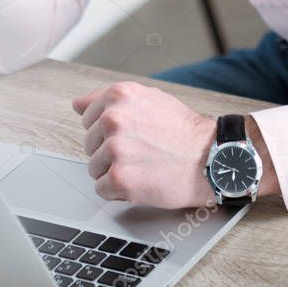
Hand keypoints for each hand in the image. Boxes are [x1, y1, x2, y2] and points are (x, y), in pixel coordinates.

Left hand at [72, 81, 217, 208]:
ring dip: (114, 171)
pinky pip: (101, 189)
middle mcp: (113, 118)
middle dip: (109, 151)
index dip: (107, 129)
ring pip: (94, 167)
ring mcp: (115, 149)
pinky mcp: (120, 178)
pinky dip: (118, 191)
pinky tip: (140, 181)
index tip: (128, 135)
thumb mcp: (148, 98)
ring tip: (142, 166)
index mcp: (118, 95)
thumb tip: (77, 104)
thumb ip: (109, 99)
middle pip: (89, 143)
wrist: (210, 158)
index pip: (86, 116)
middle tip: (140, 152)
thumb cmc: (183, 131)